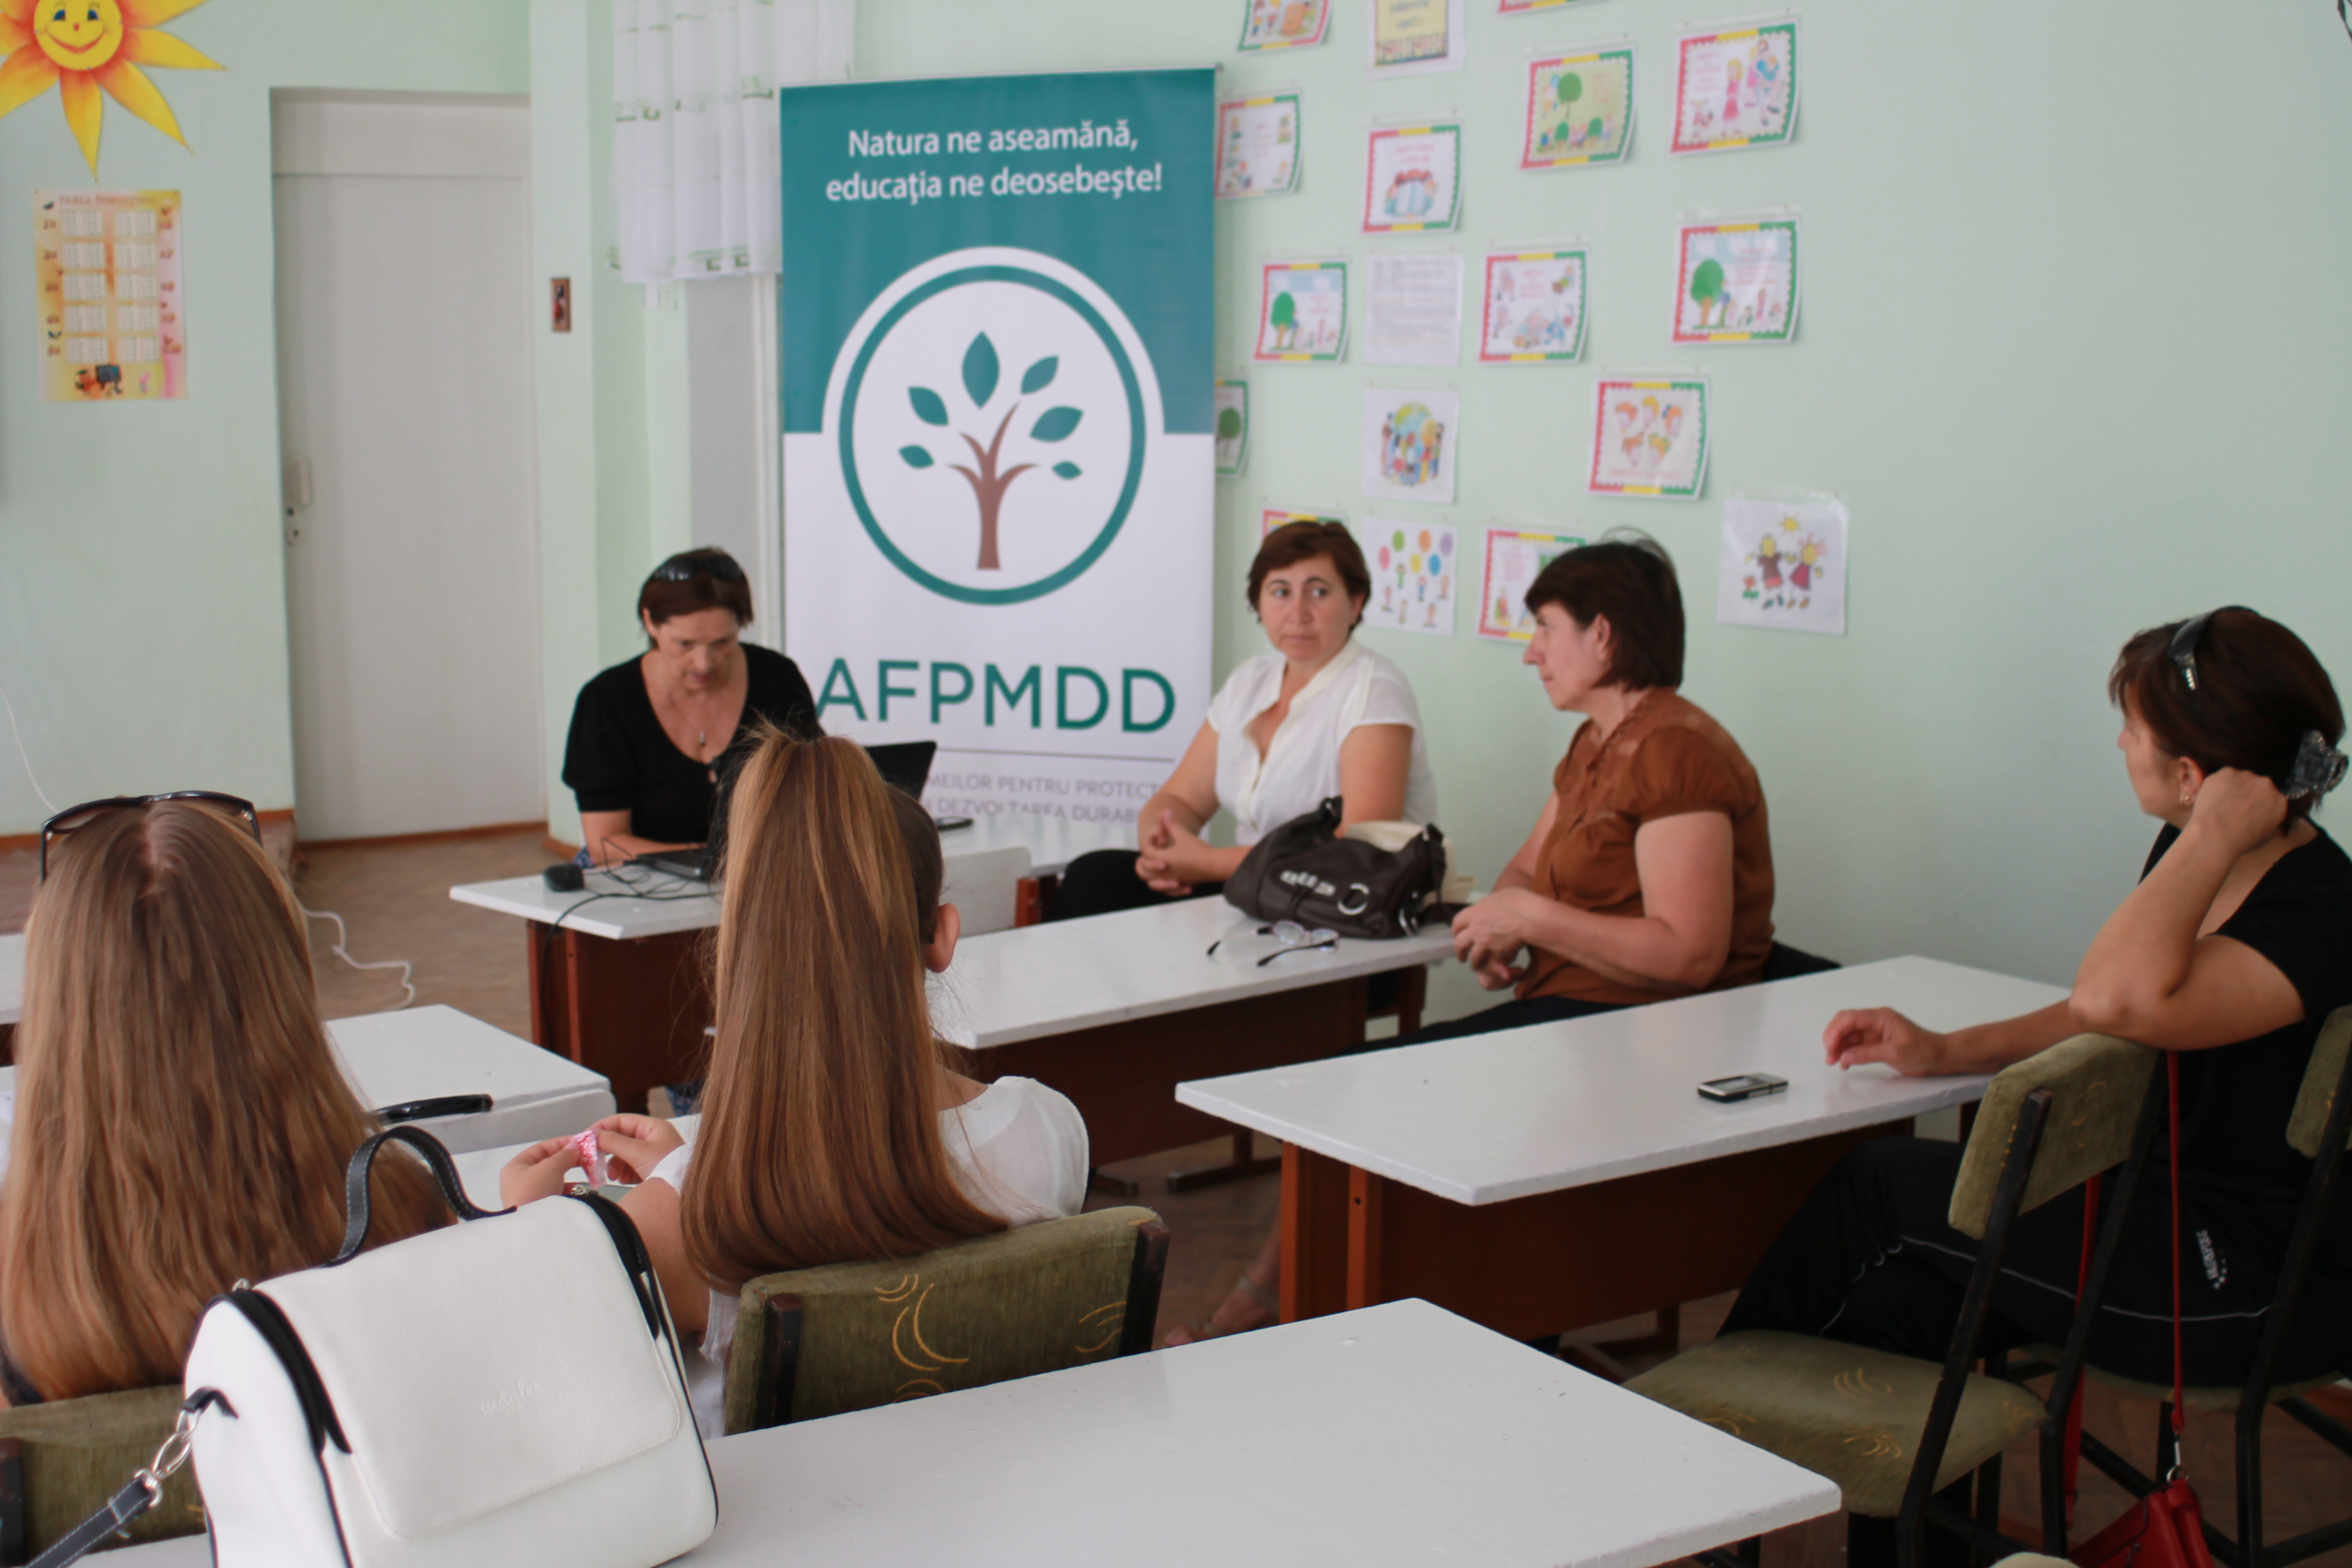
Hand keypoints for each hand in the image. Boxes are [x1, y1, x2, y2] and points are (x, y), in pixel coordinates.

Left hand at [500, 1137, 581, 1207]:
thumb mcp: (551, 1167)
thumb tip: (575, 1145)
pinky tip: (580, 1191)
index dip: (561, 1143)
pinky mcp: (539, 1209)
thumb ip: (565, 1154)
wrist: (533, 1229)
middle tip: (587, 1157)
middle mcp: (519, 1180)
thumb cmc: (536, 1191)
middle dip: (568, 1160)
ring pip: (553, 1179)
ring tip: (586, 1174)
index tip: (580, 1142)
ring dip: (569, 1176)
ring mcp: (529, 1196)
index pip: (540, 1148)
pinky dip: (568, 1191)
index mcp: (516, 1167)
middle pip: (547, 1164)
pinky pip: (556, 1194)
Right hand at [589, 1113, 686, 1184]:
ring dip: (615, 1166)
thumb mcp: (638, 1152)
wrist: (684, 1194)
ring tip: (614, 1177)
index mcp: (653, 1128)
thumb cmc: (669, 1168)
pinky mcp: (651, 1171)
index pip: (621, 1121)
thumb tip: (592, 1135)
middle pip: (621, 1139)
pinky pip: (631, 1168)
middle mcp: (653, 1139)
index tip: (588, 1138)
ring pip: (624, 1156)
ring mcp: (653, 1155)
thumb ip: (614, 1142)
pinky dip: (624, 1174)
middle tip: (595, 1161)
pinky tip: (624, 1181)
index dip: (603, 1128)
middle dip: (608, 1152)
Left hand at [1137, 811, 1221, 893]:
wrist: (1214, 865)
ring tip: (1157, 870)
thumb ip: (1171, 824)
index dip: (1149, 842)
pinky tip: (1173, 883)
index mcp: (1161, 859)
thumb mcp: (1183, 835)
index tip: (1156, 836)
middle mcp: (1163, 873)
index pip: (1146, 852)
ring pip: (1153, 884)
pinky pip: (1169, 892)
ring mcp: (1172, 882)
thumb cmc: (1197, 850)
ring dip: (1152, 877)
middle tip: (1150, 853)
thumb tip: (1165, 811)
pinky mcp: (1182, 886)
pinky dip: (1168, 888)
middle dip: (1144, 861)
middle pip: (1144, 871)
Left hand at [1451, 890, 1544, 984]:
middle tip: (1461, 956)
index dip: (1456, 929)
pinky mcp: (1496, 954)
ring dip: (1474, 963)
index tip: (1457, 934)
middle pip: (1460, 943)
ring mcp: (1485, 943)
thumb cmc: (1520, 902)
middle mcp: (1476, 928)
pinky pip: (1489, 965)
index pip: (1458, 921)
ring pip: (1473, 957)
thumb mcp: (1502, 895)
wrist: (1532, 918)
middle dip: (1459, 951)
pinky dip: (1491, 968)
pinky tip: (1492, 969)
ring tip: (1475, 966)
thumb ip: (1490, 900)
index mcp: (1476, 912)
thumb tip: (1484, 902)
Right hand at [1823, 1007, 1950, 1075]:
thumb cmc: (1923, 1051)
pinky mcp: (1876, 1042)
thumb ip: (1867, 1053)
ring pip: (1848, 1035)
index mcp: (1880, 1017)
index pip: (1850, 1018)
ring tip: (1834, 1062)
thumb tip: (1844, 1056)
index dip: (1835, 1031)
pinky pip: (1856, 1044)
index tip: (1830, 1048)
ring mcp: (1875, 1032)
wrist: (1940, 1057)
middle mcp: (1875, 1021)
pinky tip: (1845, 1063)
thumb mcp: (1895, 1053)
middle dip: (1833, 1038)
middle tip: (1829, 1056)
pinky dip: (1847, 1052)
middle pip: (1845, 1024)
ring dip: (1838, 1047)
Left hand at [2185, 768, 2288, 857]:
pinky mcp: (2227, 772)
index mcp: (2280, 801)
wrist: (2216, 833)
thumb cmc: (2241, 841)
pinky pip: (2223, 777)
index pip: (2272, 798)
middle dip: (2248, 793)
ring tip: (2221, 803)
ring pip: (2240, 779)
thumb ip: (2270, 820)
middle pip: (2257, 786)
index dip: (2259, 804)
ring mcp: (2246, 775)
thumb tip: (2265, 816)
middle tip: (2234, 806)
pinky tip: (2212, 797)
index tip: (2249, 810)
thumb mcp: (2266, 835)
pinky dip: (2218, 784)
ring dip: (2234, 787)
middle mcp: (2267, 784)